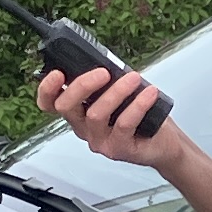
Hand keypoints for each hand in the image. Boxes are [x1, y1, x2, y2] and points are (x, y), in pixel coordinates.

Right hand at [37, 64, 173, 167]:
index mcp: (79, 112)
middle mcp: (84, 128)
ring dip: (116, 92)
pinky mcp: (118, 149)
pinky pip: (123, 124)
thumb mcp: (119, 93)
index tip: (58, 73)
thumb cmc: (141, 116)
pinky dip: (137, 105)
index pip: (50, 104)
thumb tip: (106, 61)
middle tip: (103, 72)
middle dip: (83, 85)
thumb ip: (107, 81)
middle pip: (67, 107)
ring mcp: (99, 141)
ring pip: (96, 115)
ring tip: (134, 78)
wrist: (164, 143)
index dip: (47, 89)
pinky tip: (149, 93)